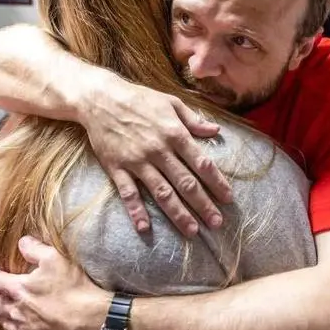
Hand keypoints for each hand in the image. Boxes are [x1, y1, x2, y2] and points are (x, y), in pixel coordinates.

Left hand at [0, 236, 110, 329]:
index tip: (2, 275)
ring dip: (7, 318)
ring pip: (5, 326)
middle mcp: (16, 313)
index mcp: (19, 289)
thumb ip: (35, 249)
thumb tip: (21, 242)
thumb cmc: (75, 289)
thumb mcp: (57, 259)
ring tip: (13, 314)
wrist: (93, 323)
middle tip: (4, 295)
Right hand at [81, 72, 232, 235]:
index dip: (217, 182)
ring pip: (162, 192)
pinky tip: (145, 228)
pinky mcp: (117, 168)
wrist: (100, 98)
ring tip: (192, 231)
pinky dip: (136, 211)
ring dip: (178, 213)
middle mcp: (159, 150)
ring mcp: (137, 161)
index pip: (201, 163)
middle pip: (185, 183)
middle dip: (203, 205)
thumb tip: (215, 131)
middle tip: (217, 223)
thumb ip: (193, 119)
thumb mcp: (171, 102)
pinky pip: (128, 193)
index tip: (228, 198)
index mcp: (175, 133)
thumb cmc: (139, 98)